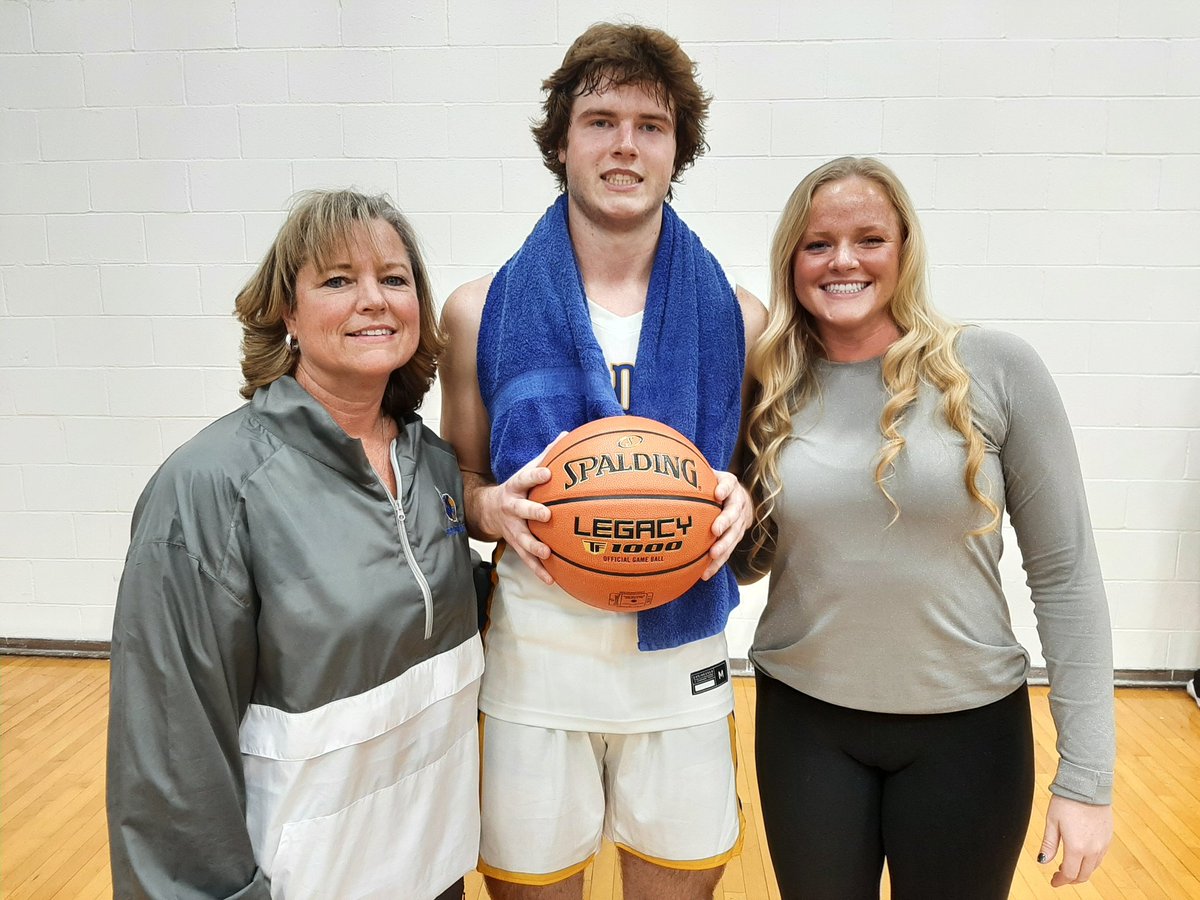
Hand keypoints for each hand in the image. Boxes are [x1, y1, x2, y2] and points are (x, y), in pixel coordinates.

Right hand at [479, 440, 557, 584]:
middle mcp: (512, 508)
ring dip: (534, 547)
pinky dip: (538, 570)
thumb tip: (569, 434)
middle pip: (521, 510)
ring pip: (522, 538)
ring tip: (547, 553)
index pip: (525, 478)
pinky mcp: (515, 545)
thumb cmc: (517, 488)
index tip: (548, 473)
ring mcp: (512, 529)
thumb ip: (548, 454)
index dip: (535, 475)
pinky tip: (552, 579)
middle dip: (533, 512)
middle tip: (547, 515)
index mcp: (516, 487)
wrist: (487, 509)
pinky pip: (527, 559)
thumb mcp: (526, 470)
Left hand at [701, 472, 752, 580]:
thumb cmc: (713, 485)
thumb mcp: (707, 474)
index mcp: (730, 486)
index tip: (718, 494)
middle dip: (726, 521)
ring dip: (724, 546)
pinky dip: (718, 563)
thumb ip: (692, 473)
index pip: (729, 484)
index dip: (724, 488)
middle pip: (734, 512)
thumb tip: (664, 465)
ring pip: (734, 535)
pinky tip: (705, 573)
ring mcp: (740, 521)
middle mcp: (738, 503)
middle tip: (715, 530)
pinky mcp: (736, 537)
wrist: (739, 498)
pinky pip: (728, 551)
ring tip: (713, 555)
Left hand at [1038, 794, 1112, 886]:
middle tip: (1059, 875)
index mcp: (1076, 847)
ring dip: (1081, 871)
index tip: (1053, 882)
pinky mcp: (1108, 838)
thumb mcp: (1052, 822)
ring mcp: (1103, 844)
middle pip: (1083, 875)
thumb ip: (1049, 844)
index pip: (1069, 873)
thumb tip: (1042, 861)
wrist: (1087, 786)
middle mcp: (1092, 850)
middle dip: (1070, 879)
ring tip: (1068, 865)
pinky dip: (1090, 862)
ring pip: (1093, 868)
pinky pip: (1100, 858)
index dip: (1060, 881)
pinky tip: (1081, 855)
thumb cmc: (1066, 801)